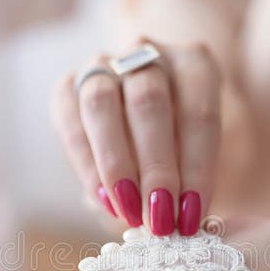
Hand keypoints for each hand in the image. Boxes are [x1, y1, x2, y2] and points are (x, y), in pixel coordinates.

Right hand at [51, 38, 220, 235]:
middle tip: (159, 217)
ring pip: (102, 103)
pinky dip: (86, 165)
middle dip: (155, 167)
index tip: (192, 215)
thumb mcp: (201, 155)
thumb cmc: (184, 145)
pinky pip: (69, 121)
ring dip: (115, 164)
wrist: (148, 122)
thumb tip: (182, 219)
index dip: (197, 168)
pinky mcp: (68, 85)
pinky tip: (103, 199)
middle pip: (149, 101)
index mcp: (193, 62)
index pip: (198, 112)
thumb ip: (192, 180)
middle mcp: (147, 51)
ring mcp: (103, 63)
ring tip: (128, 211)